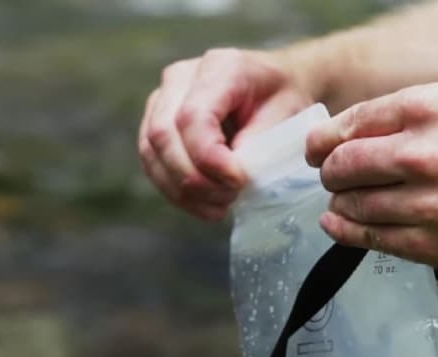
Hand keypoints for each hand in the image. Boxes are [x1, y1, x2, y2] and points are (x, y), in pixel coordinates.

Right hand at [138, 49, 313, 219]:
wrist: (276, 86)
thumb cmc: (284, 98)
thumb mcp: (286, 116)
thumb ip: (257, 143)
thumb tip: (230, 175)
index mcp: (219, 68)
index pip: (193, 115)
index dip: (208, 157)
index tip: (237, 182)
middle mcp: (181, 77)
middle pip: (163, 134)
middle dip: (193, 178)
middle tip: (229, 198)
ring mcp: (163, 98)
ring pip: (151, 151)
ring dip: (182, 190)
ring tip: (220, 206)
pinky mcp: (156, 122)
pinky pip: (152, 162)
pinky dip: (175, 191)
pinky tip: (205, 205)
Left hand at [306, 83, 437, 268]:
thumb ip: (405, 115)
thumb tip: (346, 136)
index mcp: (430, 110)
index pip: (350, 125)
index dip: (325, 140)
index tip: (318, 150)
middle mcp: (424, 155)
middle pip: (343, 167)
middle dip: (330, 172)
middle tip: (332, 176)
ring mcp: (428, 205)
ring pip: (352, 206)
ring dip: (340, 202)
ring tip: (343, 199)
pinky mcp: (434, 246)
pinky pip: (371, 240)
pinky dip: (346, 231)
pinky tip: (338, 224)